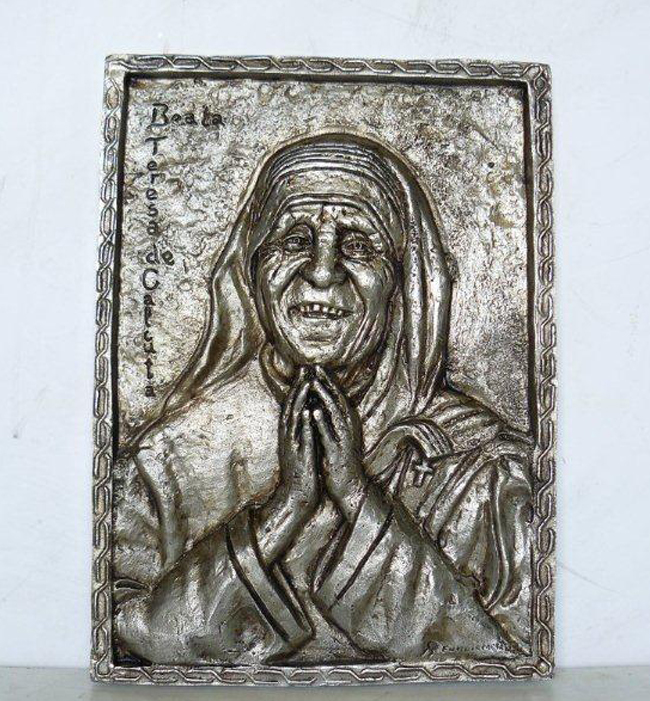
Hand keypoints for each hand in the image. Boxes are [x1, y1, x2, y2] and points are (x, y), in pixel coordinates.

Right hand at [254, 368, 318, 563]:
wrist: (296, 497)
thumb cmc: (301, 471)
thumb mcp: (300, 446)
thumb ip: (301, 431)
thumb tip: (307, 414)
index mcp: (291, 435)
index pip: (293, 407)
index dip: (298, 388)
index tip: (305, 372)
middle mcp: (289, 437)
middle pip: (291, 408)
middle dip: (298, 388)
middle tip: (304, 369)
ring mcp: (293, 446)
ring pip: (295, 420)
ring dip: (300, 401)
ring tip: (306, 384)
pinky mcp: (300, 457)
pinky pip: (302, 437)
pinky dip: (305, 424)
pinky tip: (309, 411)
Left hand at [310, 366, 366, 520]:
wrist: (350, 485)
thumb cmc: (341, 460)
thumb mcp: (338, 436)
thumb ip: (333, 420)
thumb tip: (323, 403)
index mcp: (346, 423)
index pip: (337, 397)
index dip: (327, 381)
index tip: (316, 367)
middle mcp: (347, 427)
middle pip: (336, 400)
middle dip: (326, 383)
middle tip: (316, 367)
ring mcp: (343, 439)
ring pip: (334, 413)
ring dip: (324, 397)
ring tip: (314, 383)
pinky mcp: (336, 451)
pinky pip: (328, 433)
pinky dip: (322, 421)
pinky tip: (314, 411)